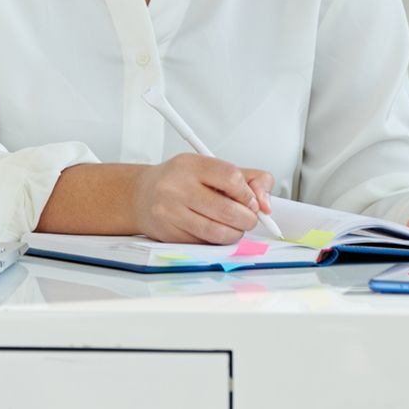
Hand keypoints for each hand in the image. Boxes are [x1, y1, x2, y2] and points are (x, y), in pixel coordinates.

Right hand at [130, 153, 274, 244]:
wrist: (142, 195)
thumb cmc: (181, 180)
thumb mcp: (211, 168)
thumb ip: (247, 179)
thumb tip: (266, 204)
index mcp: (191, 165)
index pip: (231, 178)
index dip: (248, 194)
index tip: (251, 201)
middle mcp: (177, 186)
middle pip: (228, 210)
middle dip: (247, 218)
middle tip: (248, 218)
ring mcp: (171, 211)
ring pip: (218, 232)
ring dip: (235, 233)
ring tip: (234, 227)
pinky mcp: (169, 233)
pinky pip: (204, 243)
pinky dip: (217, 241)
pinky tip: (214, 230)